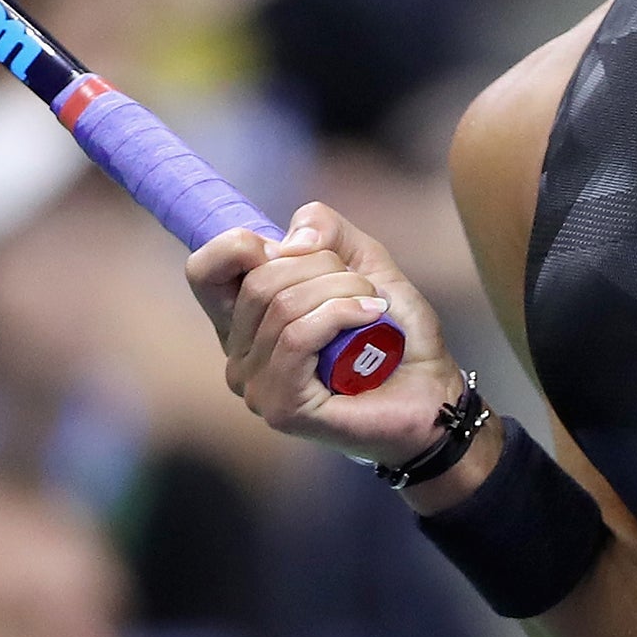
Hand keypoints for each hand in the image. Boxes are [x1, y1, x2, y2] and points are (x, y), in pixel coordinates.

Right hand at [186, 201, 465, 463]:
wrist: (434, 390)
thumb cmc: (394, 332)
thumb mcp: (362, 260)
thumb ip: (323, 230)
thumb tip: (288, 244)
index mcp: (245, 320)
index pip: (203, 269)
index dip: (241, 245)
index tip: (302, 252)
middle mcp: (239, 356)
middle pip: (258, 279)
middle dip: (323, 266)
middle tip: (362, 286)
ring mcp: (257, 386)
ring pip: (282, 306)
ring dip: (342, 290)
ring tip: (374, 305)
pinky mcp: (282, 406)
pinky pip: (296, 337)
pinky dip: (339, 314)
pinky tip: (370, 317)